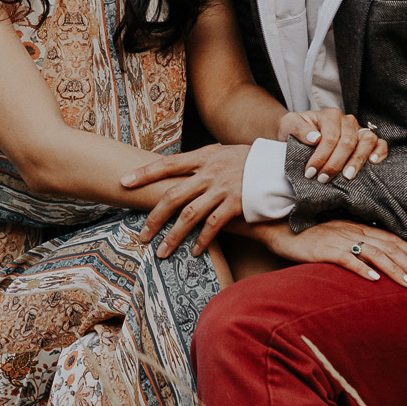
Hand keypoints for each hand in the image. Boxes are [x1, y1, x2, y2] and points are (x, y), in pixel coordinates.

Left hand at [121, 144, 249, 259]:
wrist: (282, 166)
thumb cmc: (251, 161)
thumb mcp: (224, 153)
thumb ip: (202, 163)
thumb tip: (177, 173)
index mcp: (205, 156)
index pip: (168, 164)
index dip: (144, 173)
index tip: (124, 183)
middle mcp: (211, 172)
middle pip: (173, 195)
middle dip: (155, 218)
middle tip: (142, 236)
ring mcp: (224, 188)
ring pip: (190, 214)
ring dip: (173, 236)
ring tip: (161, 252)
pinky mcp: (238, 204)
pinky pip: (214, 225)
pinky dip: (202, 240)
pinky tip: (193, 251)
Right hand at [278, 219, 406, 287]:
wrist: (280, 229)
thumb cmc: (310, 236)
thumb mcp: (338, 237)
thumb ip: (357, 244)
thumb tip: (378, 260)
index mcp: (358, 227)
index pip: (392, 239)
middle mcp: (353, 231)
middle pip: (389, 247)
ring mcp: (339, 239)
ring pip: (374, 254)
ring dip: (394, 270)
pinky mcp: (324, 249)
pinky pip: (346, 259)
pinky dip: (362, 269)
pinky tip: (374, 280)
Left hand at [281, 108, 387, 182]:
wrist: (299, 132)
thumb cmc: (296, 129)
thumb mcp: (290, 124)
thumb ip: (298, 128)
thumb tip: (315, 138)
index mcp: (330, 115)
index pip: (330, 137)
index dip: (321, 157)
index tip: (310, 173)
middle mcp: (347, 121)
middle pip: (348, 143)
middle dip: (335, 164)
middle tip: (323, 179)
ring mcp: (359, 130)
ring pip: (366, 141)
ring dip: (357, 161)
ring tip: (347, 177)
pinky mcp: (366, 140)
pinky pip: (379, 143)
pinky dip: (379, 152)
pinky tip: (373, 163)